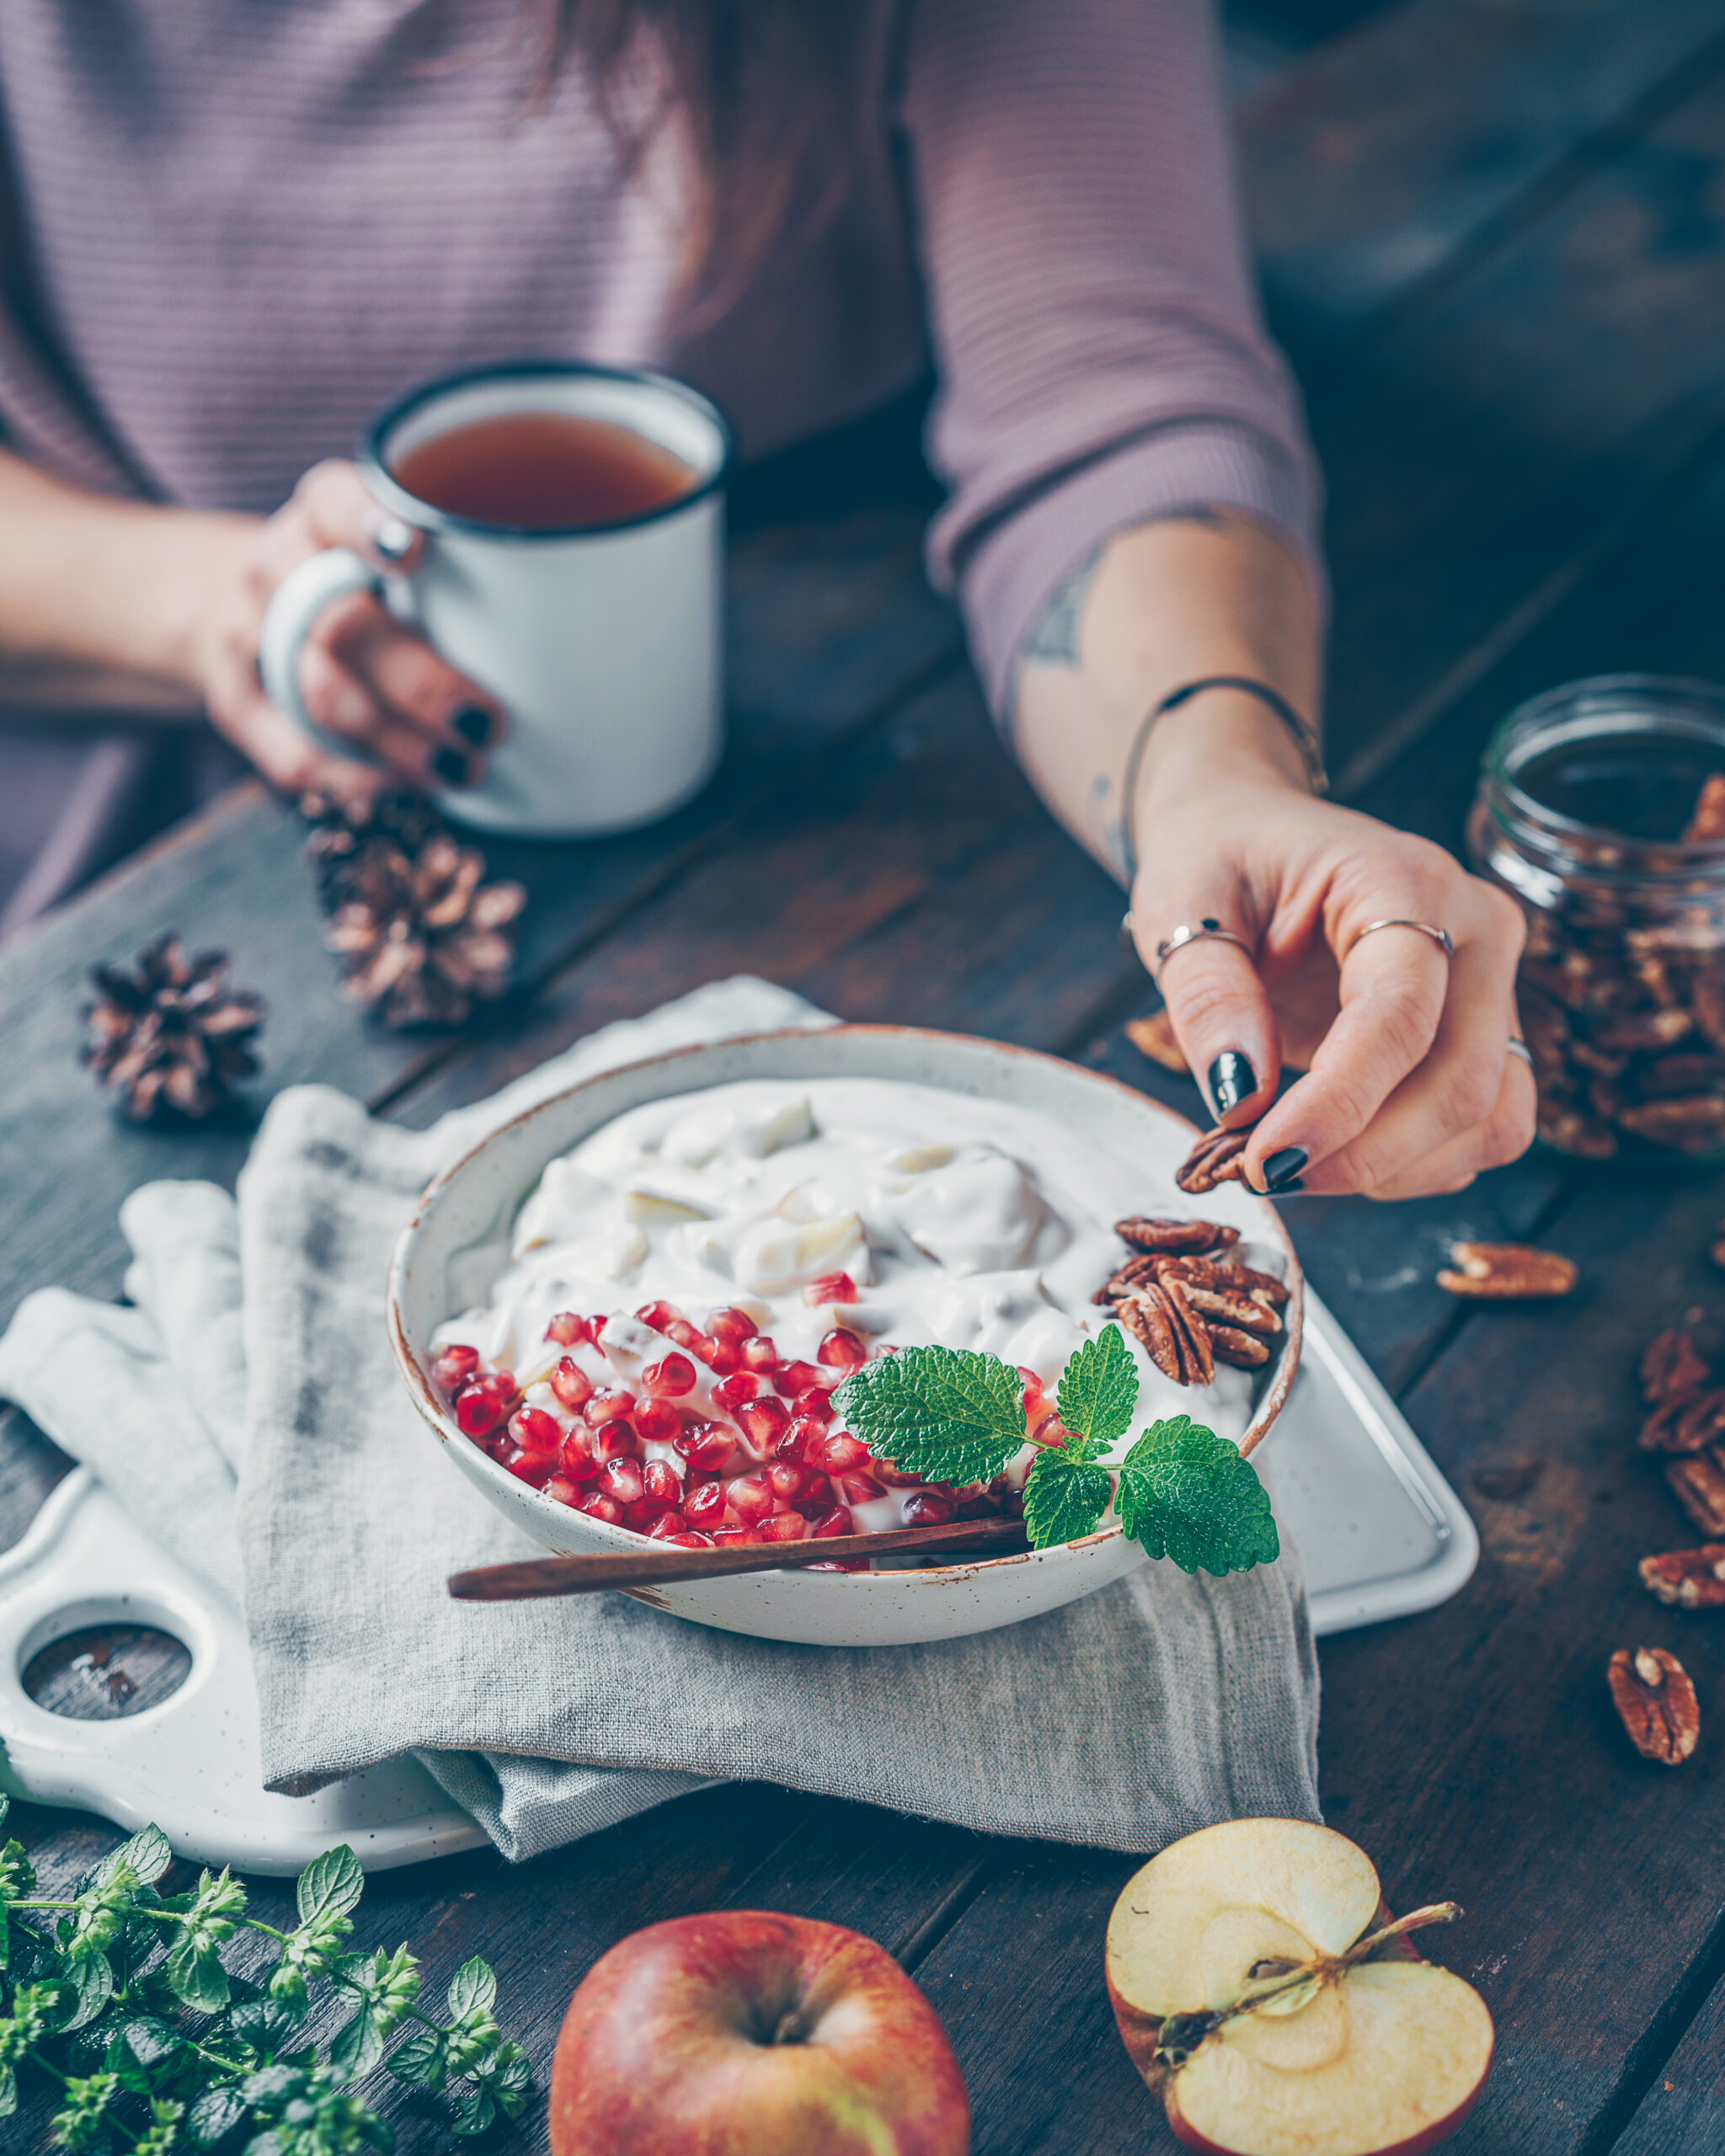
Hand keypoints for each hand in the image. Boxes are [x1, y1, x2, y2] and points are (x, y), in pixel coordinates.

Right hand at [184, 460, 506, 803]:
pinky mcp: (238, 703)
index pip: (333, 502)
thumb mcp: (407, 546)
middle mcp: (278, 566)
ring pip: (321, 694)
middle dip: (420, 683)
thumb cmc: (369, 579)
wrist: (255, 604)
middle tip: (489, 724)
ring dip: (399, 742)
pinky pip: (295, 754)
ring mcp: (250, 636)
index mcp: (323, 511)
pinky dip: (357, 780)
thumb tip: (593, 618)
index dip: (371, 526)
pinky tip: (407, 792)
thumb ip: (473, 564)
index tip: (420, 554)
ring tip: (465, 769)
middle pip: (341, 625)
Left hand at [1131, 720, 1534, 1198]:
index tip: (1267, 1163)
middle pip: (1463, 1083)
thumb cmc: (1219, 857)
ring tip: (1296, 1164)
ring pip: (1491, 1119)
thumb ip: (1208, 997)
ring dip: (1395, 1169)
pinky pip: (1480, 1128)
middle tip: (1269, 1178)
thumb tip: (1240, 1097)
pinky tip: (1335, 1148)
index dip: (1338, 1104)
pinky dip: (1410, 1163)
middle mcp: (1476, 930)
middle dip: (1366, 1155)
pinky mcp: (1486, 1034)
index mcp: (1405, 879)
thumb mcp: (1180, 905)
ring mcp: (1494, 984)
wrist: (1249, 830)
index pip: (1398, 1016)